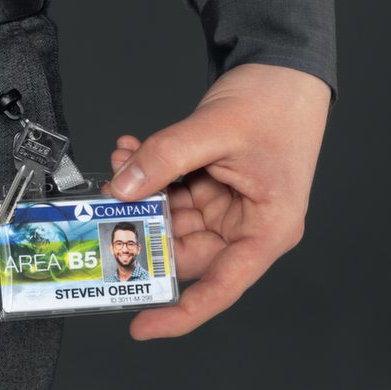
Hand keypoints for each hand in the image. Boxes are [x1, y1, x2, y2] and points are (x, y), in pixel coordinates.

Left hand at [108, 64, 330, 338]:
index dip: (180, 313)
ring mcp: (227, 207)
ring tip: (120, 163)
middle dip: (143, 230)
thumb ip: (164, 158)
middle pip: (185, 251)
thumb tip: (122, 185)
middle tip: (106, 213)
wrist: (284, 65)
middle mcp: (248, 226)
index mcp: (268, 229)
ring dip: (140, 194)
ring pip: (170, 220)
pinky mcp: (212, 187)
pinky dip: (148, 174)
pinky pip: (171, 192)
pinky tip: (131, 152)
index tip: (141, 324)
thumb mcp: (215, 130)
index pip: (221, 286)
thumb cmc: (279, 102)